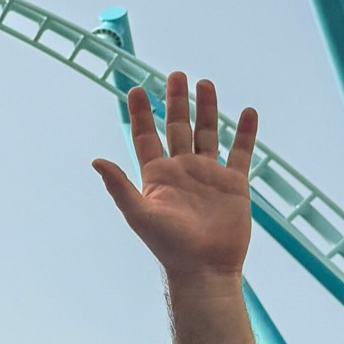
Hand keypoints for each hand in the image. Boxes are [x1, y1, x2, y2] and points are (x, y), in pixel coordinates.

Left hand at [93, 74, 256, 285]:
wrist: (204, 268)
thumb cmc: (168, 246)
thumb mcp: (139, 213)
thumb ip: (119, 186)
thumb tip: (96, 160)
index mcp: (157, 175)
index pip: (146, 136)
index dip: (142, 113)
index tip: (137, 89)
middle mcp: (182, 170)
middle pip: (178, 127)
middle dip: (176, 101)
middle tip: (175, 74)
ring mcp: (208, 175)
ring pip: (208, 133)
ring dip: (207, 109)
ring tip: (205, 83)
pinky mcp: (234, 184)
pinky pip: (241, 152)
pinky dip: (245, 133)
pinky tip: (248, 113)